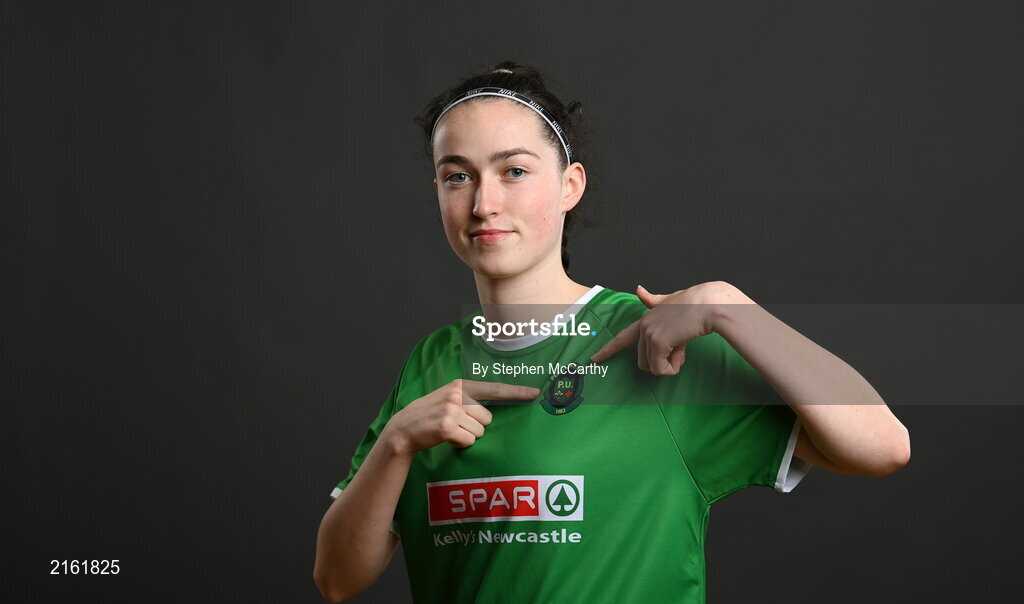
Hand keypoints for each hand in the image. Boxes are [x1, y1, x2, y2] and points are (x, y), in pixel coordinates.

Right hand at [382, 379, 539, 453]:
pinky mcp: (446, 426)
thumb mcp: (448, 399)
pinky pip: (469, 441)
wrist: (403, 429)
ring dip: (467, 436)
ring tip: (449, 431)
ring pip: (479, 432)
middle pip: (488, 418)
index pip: (495, 389)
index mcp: (460, 386)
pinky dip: (460, 444)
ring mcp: (451, 410)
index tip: (535, 393)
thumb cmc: (429, 415)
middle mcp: (457, 395)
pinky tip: (446, 438)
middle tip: (456, 425)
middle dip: (476, 426)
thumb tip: (494, 409)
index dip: (517, 392)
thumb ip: (469, 398)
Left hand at [590, 283, 731, 374]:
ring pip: (653, 367)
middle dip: (664, 361)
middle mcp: (644, 326)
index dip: (608, 349)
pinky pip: (661, 369)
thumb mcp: (671, 301)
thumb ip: (653, 300)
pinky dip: (673, 367)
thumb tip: (637, 289)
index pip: (622, 337)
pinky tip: (683, 351)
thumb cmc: (697, 304)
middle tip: (681, 348)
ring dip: (671, 363)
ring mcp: (649, 334)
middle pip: (644, 361)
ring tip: (683, 346)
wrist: (710, 304)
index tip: (594, 359)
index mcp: (646, 318)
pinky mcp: (657, 343)